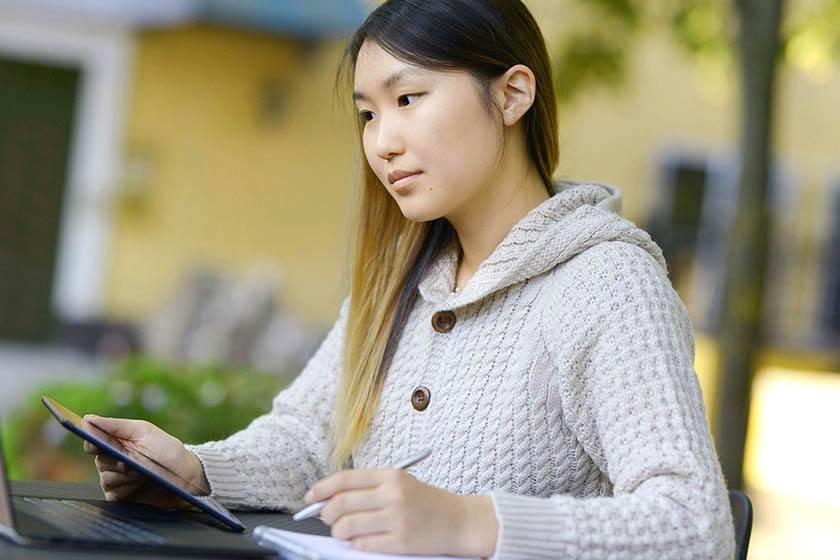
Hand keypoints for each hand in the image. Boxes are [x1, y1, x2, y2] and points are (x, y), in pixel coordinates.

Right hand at [81, 415, 208, 509]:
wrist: (185, 476)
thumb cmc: (167, 451)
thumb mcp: (144, 432)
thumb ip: (115, 426)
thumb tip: (87, 419)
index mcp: (119, 441)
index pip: (93, 440)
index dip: (91, 441)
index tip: (94, 443)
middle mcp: (115, 459)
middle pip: (98, 459)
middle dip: (113, 459)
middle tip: (128, 461)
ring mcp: (118, 478)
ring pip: (104, 477)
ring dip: (122, 475)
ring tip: (140, 472)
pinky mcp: (122, 495)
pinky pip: (112, 493)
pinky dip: (125, 488)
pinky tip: (138, 483)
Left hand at [305, 469, 497, 556]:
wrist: (459, 521)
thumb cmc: (426, 502)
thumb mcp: (400, 484)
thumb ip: (368, 489)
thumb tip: (329, 500)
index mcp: (390, 476)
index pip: (345, 480)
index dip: (321, 489)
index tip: (309, 498)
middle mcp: (392, 495)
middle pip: (341, 503)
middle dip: (325, 513)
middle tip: (325, 517)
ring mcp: (397, 519)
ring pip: (347, 526)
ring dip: (337, 532)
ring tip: (342, 532)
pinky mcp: (401, 542)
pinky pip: (363, 544)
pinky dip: (355, 544)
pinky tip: (360, 541)